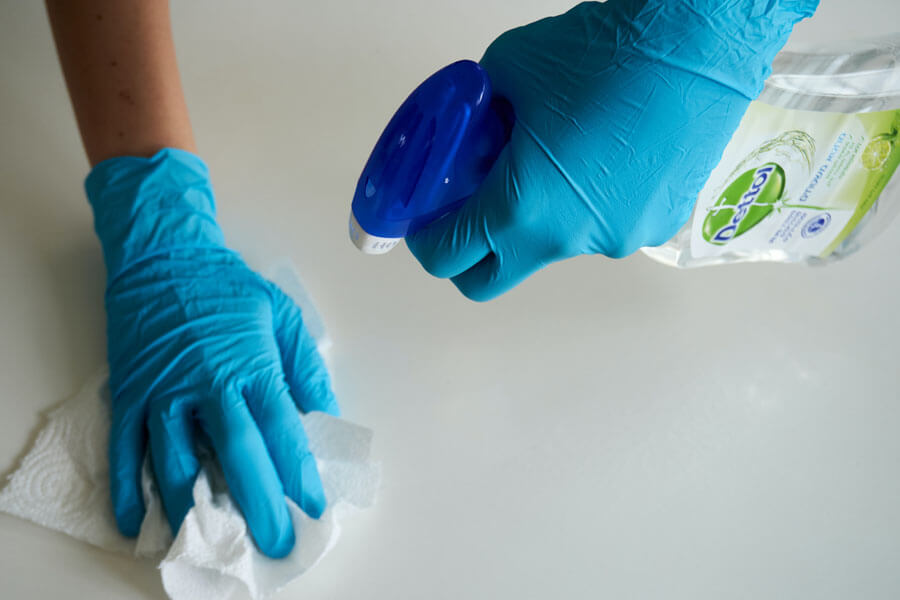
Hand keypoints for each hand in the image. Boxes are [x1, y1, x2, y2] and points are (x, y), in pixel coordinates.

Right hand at [87, 149, 337, 557]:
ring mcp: (163, 392)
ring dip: (196, 507)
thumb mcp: (282, 314)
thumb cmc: (228, 286)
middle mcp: (207, 385)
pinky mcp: (129, 393)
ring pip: (177, 461)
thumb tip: (325, 414)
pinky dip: (127, 488)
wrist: (164, 255)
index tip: (313, 507)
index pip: (281, 431)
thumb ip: (304, 367)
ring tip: (213, 540)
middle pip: (236, 456)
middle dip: (258, 505)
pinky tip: (136, 520)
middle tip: (273, 543)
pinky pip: (124, 448)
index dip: (298, 474)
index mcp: (250, 365)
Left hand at [407, 0, 817, 299]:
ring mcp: (614, 240)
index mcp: (522, 207)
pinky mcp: (655, 228)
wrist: (699, 46)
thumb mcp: (508, 69)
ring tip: (555, 159)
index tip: (425, 221)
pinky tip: (604, 158)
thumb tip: (472, 129)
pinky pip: (600, 227)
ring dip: (535, 218)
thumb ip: (476, 114)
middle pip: (490, 280)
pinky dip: (585, 206)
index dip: (425, 239)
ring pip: (550, 247)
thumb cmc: (600, 54)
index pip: (449, 256)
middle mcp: (566, 240)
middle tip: (468, 211)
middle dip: (468, 256)